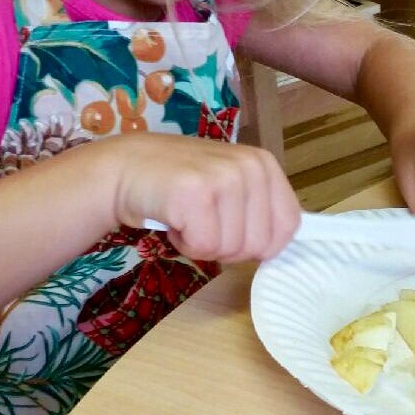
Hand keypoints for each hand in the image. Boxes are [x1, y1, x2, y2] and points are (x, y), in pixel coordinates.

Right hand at [109, 134, 300, 261]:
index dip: (259, 243)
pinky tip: (173, 217)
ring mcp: (224, 177)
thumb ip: (258, 209)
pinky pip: (204, 248)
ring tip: (186, 215)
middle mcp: (250, 166)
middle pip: (259, 245)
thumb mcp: (230, 186)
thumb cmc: (180, 183)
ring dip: (202, 244)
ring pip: (231, 250)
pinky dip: (184, 243)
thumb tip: (279, 248)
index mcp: (264, 164)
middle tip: (201, 220)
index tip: (231, 229)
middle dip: (227, 246)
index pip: (288, 227)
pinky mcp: (196, 193)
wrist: (126, 166)